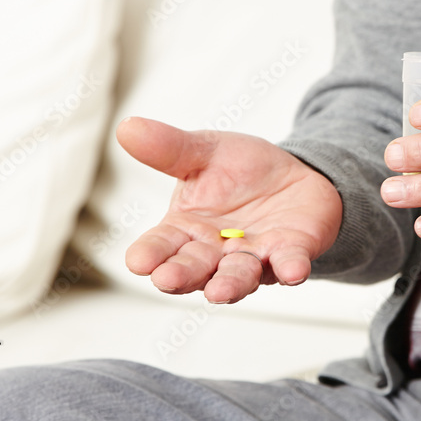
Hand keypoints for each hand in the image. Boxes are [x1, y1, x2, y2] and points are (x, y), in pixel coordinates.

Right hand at [117, 117, 341, 303]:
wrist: (293, 172)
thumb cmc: (240, 169)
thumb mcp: (204, 151)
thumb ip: (170, 149)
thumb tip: (127, 127)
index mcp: (186, 229)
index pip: (161, 246)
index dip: (149, 255)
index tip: (138, 261)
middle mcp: (216, 252)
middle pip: (195, 270)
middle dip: (182, 276)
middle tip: (168, 280)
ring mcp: (254, 257)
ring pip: (239, 277)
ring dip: (231, 285)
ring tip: (219, 292)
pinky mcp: (291, 253)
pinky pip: (290, 264)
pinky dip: (290, 269)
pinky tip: (291, 272)